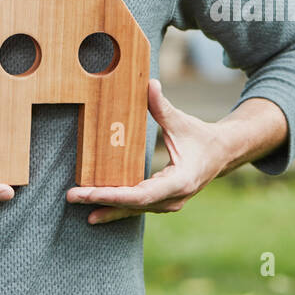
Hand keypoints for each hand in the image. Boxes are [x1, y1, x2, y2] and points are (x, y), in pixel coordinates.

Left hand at [66, 79, 226, 224]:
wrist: (222, 154)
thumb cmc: (201, 136)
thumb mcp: (181, 121)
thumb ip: (162, 106)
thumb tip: (149, 84)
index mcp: (179, 182)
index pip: (141, 194)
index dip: (113, 194)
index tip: (90, 192)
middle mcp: (174, 198)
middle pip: (133, 205)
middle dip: (101, 201)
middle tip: (72, 196)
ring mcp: (170, 204)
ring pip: (134, 210)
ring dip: (107, 207)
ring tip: (79, 205)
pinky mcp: (164, 202)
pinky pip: (138, 207)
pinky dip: (117, 207)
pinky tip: (96, 210)